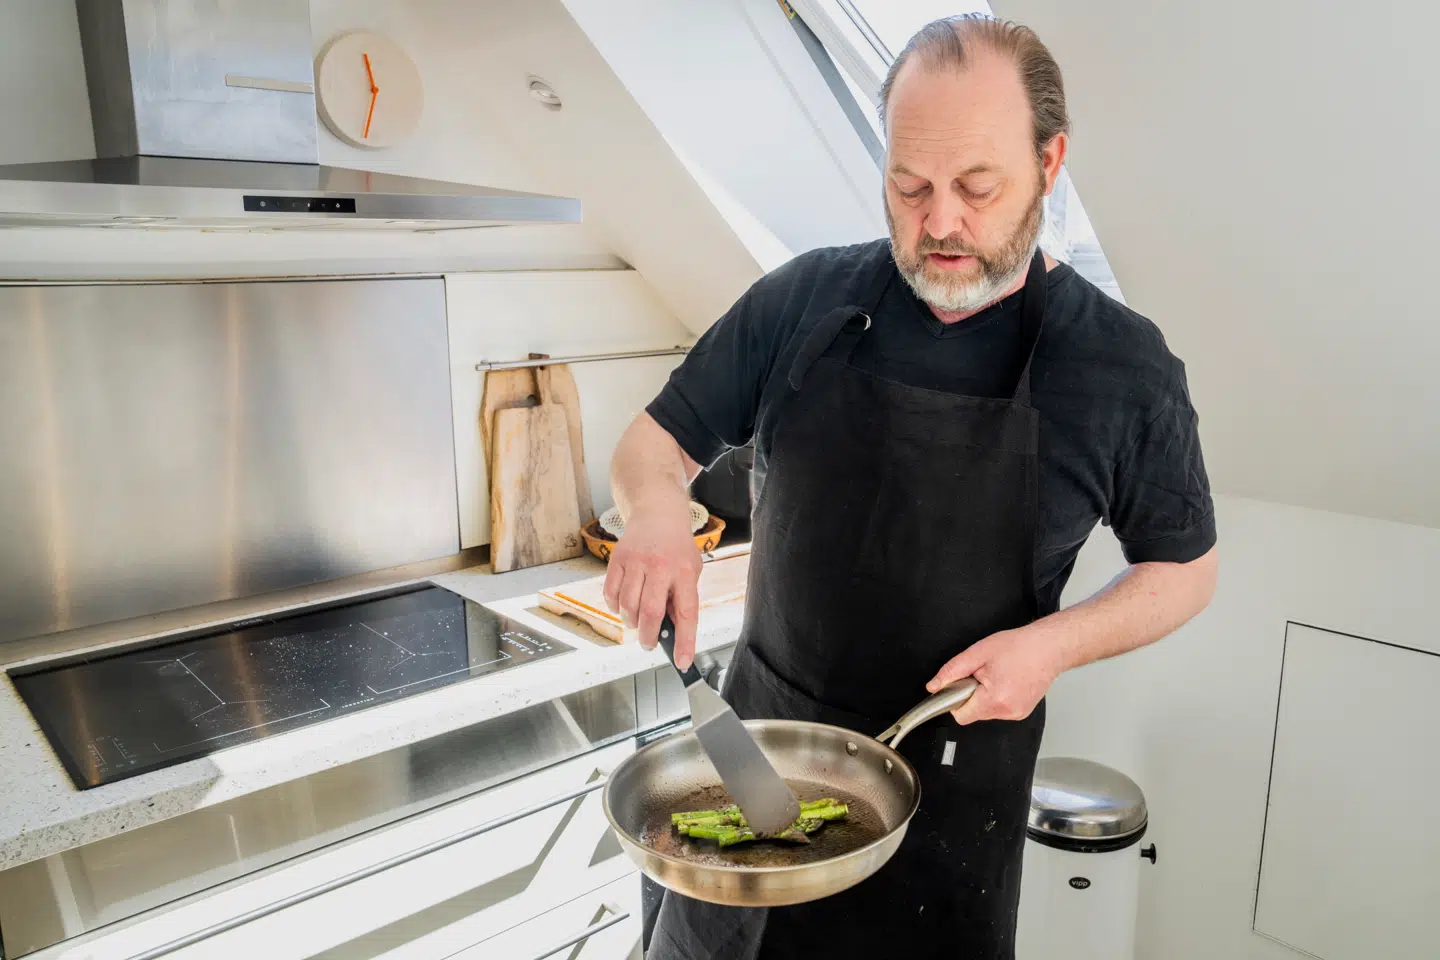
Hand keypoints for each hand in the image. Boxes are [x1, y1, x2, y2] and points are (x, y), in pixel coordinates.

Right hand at [602, 498, 702, 668]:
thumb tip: (672, 632)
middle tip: (648, 644)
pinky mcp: (617, 559)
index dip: (685, 641)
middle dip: (648, 637)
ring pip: (628, 606)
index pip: (686, 613)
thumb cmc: (676, 548)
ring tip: (637, 622)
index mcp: (684, 571)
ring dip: (631, 623)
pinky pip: (611, 594)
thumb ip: (681, 599)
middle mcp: (660, 566)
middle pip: (650, 612)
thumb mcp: (691, 570)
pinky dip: (616, 608)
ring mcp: (636, 561)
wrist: (657, 513)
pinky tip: (624, 607)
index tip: (683, 662)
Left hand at [926, 625, 1066, 725]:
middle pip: (974, 713)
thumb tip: (934, 686)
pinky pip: (1000, 709)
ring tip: (998, 675)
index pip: (961, 716)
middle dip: (972, 695)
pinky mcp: (1022, 712)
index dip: (956, 700)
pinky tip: (1007, 681)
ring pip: (986, 711)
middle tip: (983, 674)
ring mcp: (1017, 713)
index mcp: (994, 699)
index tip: (961, 686)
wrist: (1049, 647)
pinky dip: (997, 697)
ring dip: (985, 696)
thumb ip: (952, 672)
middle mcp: (1007, 711)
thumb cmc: (1019, 647)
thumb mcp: (978, 653)